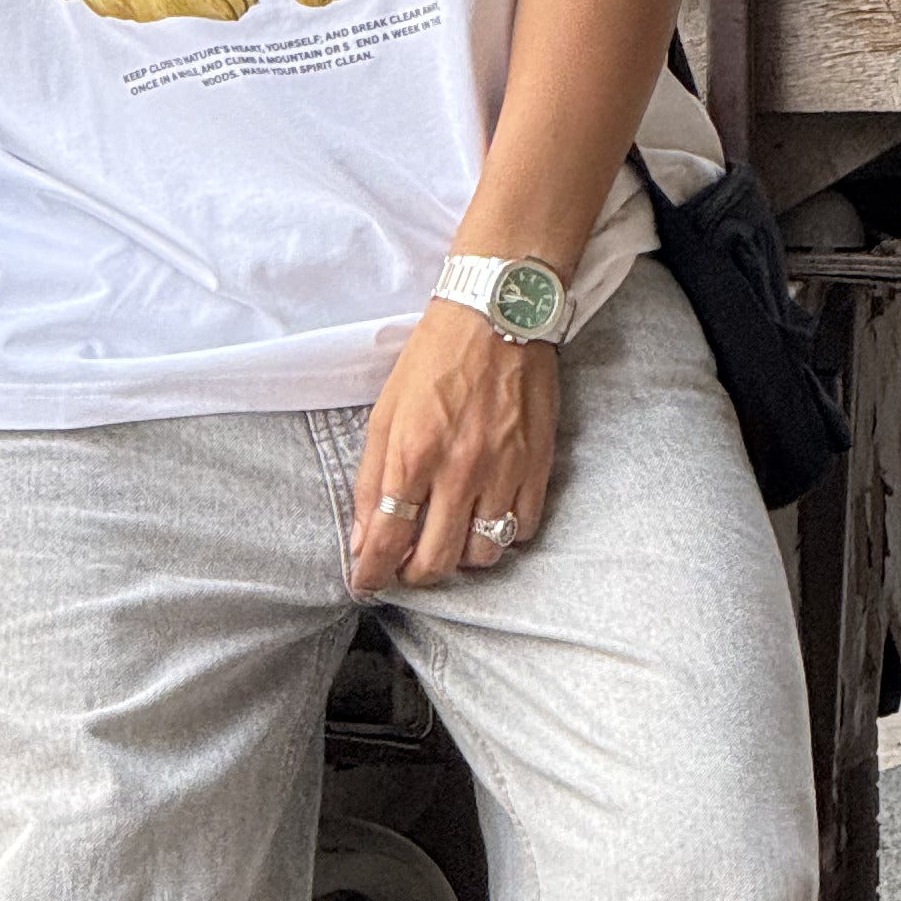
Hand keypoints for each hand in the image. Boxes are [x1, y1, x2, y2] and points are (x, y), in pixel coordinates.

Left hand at [349, 298, 556, 593]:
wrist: (497, 315)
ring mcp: (504, 470)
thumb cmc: (434, 359)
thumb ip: (370, 479)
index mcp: (413, 454)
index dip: (372, 574)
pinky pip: (524, 528)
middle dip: (413, 575)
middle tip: (405, 566)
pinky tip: (487, 516)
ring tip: (448, 536)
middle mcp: (460, 470)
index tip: (366, 584)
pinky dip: (503, 535)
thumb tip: (362, 538)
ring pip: (484, 555)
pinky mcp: (538, 465)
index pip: (387, 540)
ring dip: (460, 557)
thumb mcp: (385, 413)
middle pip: (436, 561)